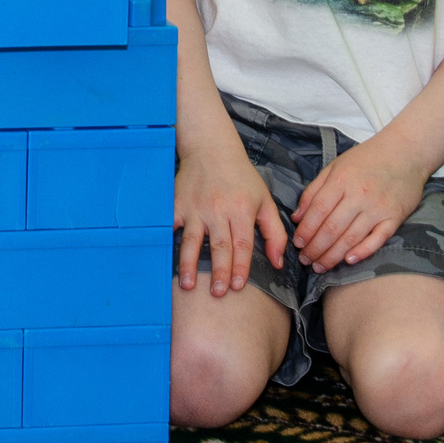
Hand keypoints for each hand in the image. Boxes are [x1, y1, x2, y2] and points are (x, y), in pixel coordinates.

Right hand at [175, 144, 287, 298]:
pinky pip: (172, 225)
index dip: (241, 268)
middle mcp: (218, 210)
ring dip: (190, 264)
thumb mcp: (265, 201)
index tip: (239, 287)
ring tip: (188, 285)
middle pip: (218, 246)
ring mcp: (195, 207)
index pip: (242, 245)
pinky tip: (165, 257)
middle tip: (218, 293)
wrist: (211, 149)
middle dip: (218, 272)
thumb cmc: (241, 178)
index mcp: (241, 210)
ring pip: (192, 240)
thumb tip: (278, 263)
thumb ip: (275, 233)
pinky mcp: (177, 203)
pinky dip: (169, 241)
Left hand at [292, 136, 425, 271]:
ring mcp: (378, 208)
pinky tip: (349, 261)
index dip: (306, 230)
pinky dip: (363, 252)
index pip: (318, 210)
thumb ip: (314, 191)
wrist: (405, 153)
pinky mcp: (395, 217)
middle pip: (332, 228)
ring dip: (333, 255)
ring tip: (320, 266)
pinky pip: (377, 239)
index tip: (297, 243)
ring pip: (351, 237)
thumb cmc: (366, 159)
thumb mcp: (334, 166)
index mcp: (341, 180)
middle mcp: (359, 195)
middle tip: (305, 260)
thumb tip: (297, 217)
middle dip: (316, 248)